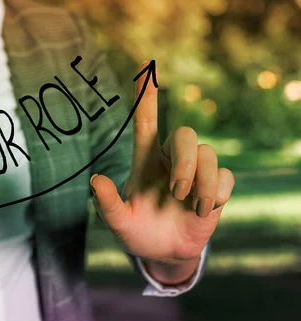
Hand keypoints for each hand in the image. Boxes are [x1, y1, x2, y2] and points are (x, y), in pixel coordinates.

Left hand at [90, 61, 234, 282]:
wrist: (163, 253)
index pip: (145, 122)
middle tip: (176, 191)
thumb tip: (95, 180)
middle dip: (184, 162)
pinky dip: (215, 195)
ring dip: (201, 182)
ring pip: (208, 154)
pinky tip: (203, 211)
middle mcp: (171, 160)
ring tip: (190, 205)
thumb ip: (107, 204)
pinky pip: (226, 177)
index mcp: (145, 161)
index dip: (145, 96)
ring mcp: (195, 173)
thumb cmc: (137, 232)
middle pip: (186, 134)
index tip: (144, 67)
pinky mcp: (216, 188)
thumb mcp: (118, 223)